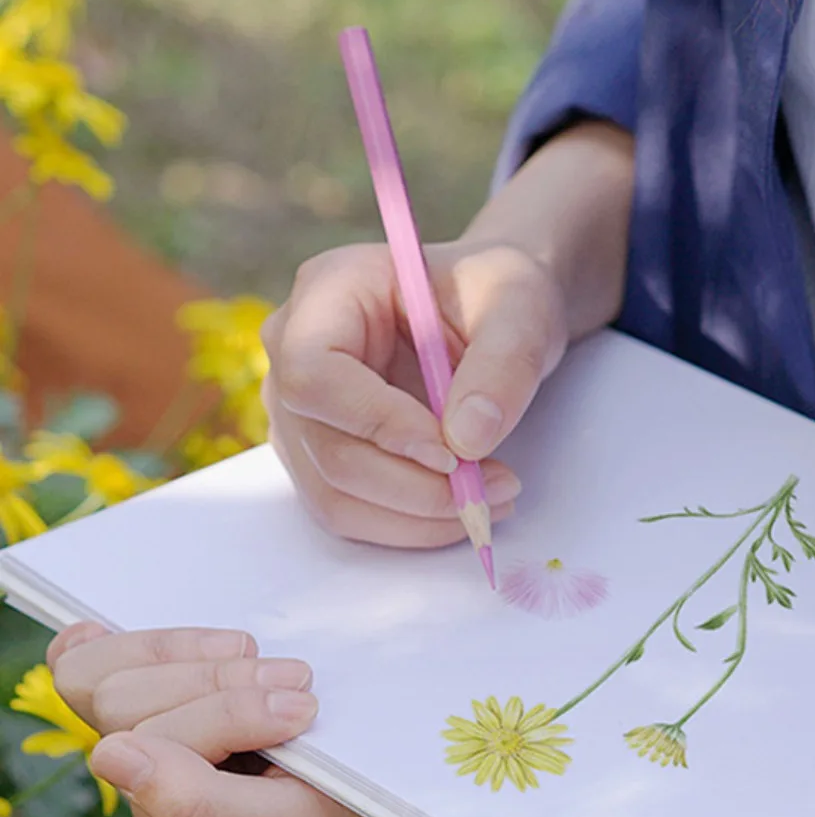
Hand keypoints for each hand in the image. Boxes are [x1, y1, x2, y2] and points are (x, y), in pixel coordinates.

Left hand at [47, 621, 410, 816]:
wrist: (406, 772)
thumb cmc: (365, 811)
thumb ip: (199, 805)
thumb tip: (108, 756)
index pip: (141, 748)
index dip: (222, 713)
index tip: (305, 711)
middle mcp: (148, 794)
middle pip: (114, 703)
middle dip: (213, 681)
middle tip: (299, 681)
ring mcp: (153, 744)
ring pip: (101, 674)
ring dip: (196, 654)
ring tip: (268, 660)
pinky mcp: (167, 701)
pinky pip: (103, 657)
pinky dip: (152, 640)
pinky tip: (210, 646)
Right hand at [261, 238, 569, 547]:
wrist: (492, 313)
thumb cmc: (496, 295)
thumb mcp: (520, 310)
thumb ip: (502, 366)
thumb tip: (467, 442)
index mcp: (328, 291)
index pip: (316, 374)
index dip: (378, 424)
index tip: (452, 454)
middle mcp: (293, 351)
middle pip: (328, 449)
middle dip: (415, 488)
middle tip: (491, 490)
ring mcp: (301, 411)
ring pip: (336, 495)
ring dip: (417, 517)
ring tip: (489, 500)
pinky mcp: (321, 455)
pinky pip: (351, 511)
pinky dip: (410, 525)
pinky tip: (463, 506)